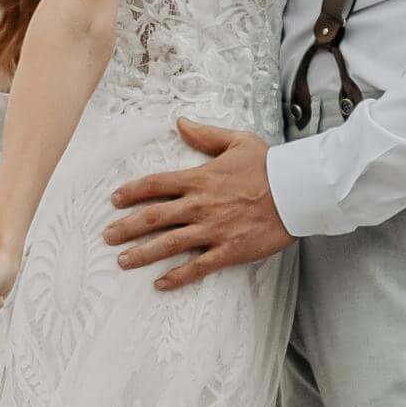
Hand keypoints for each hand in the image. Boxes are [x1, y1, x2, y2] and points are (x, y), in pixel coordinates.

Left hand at [103, 120, 293, 290]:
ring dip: (143, 253)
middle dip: (127, 227)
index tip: (114, 200)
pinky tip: (160, 283)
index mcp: (200, 178)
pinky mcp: (228, 250)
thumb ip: (205, 135)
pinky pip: (197, 266)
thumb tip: (180, 122)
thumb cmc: (269, 165)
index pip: (155, 184)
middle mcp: (200, 205)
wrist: (298, 191)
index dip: (132, 192)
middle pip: (154, 217)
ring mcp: (213, 230)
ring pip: (169, 244)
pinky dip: (177, 276)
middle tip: (107, 236)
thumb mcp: (237, 141)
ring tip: (123, 261)